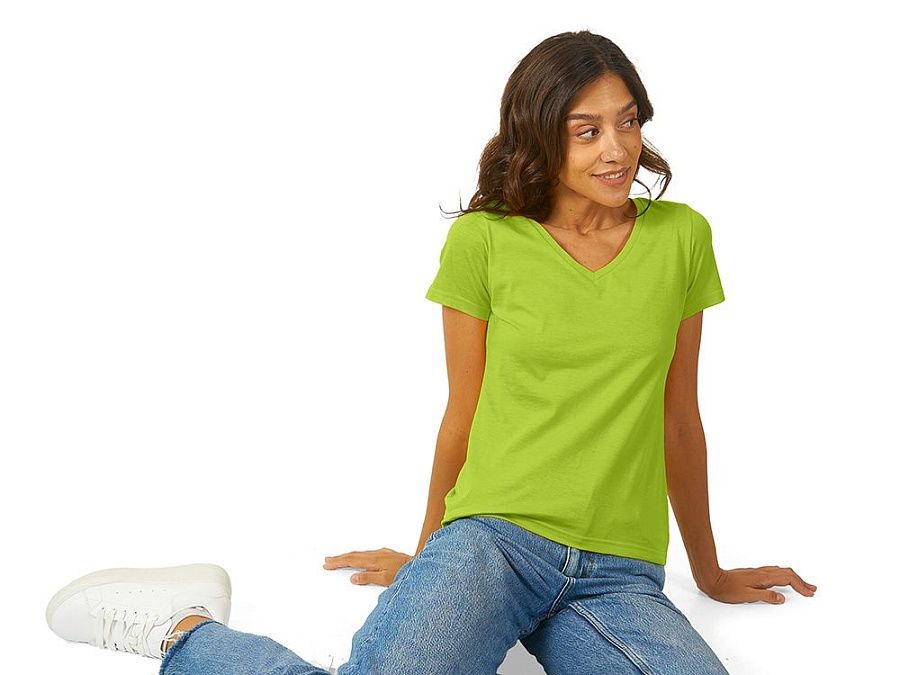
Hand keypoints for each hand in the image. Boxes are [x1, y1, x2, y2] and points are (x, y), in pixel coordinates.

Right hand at [322, 547, 413, 586]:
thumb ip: (368, 578)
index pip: (351, 560)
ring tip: (338, 558)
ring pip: (360, 553)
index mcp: (373, 560)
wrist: (419, 566)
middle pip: (353, 555)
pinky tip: (359, 557)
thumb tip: (352, 578)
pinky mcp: (386, 554)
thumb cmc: (404, 574)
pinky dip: (358, 555)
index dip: (338, 562)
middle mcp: (376, 554)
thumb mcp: (385, 580)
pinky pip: (367, 553)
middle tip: (327, 560)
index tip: (327, 564)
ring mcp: (381, 553)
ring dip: (348, 556)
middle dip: (339, 558)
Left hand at [701, 566, 816, 603]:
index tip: (809, 593)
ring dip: (794, 578)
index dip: (800, 586)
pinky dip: (784, 576)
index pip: (787, 579)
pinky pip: (774, 572)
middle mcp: (762, 572)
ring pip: (781, 571)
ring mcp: (758, 572)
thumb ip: (765, 597)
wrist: (712, 579)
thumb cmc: (726, 589)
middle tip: (812, 589)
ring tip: (802, 585)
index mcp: (763, 578)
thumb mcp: (747, 596)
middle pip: (787, 573)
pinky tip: (783, 580)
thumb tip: (781, 599)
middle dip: (801, 581)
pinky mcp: (753, 574)